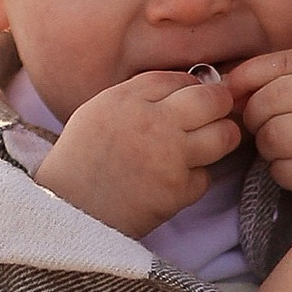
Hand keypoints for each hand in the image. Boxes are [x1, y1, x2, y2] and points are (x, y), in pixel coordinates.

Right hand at [33, 69, 241, 237]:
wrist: (68, 213)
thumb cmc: (80, 164)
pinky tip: (174, 182)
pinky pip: (206, 176)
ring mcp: (168, 155)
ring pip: (223, 135)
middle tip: (218, 114)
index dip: (192, 86)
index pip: (178, 78)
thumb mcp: (97, 113)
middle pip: (211, 100)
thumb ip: (136, 98)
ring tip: (209, 145)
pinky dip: (195, 180)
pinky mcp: (178, 189)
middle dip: (220, 105)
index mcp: (126, 99)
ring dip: (221, 139)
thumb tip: (182, 87)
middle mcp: (151, 121)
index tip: (194, 96)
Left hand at [233, 49, 291, 210]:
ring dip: (267, 147)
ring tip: (283, 150)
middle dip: (255, 117)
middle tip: (264, 128)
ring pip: (274, 135)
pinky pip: (284, 169)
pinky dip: (281, 172)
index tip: (235, 95)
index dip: (247, 79)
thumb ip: (276, 79)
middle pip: (272, 99)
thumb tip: (224, 86)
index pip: (279, 63)